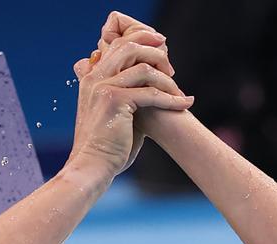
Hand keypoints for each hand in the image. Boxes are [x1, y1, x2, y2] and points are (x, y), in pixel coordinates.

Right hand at [68, 25, 191, 176]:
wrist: (93, 167)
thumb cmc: (107, 147)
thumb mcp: (118, 116)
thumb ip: (132, 99)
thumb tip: (155, 92)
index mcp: (92, 78)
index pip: (118, 46)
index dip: (143, 43)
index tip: (163, 56)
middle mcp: (95, 78)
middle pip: (130, 47)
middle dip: (156, 53)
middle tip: (172, 70)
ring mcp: (103, 87)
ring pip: (143, 68)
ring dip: (166, 79)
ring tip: (178, 92)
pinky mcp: (114, 100)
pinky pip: (150, 93)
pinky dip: (171, 99)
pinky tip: (184, 104)